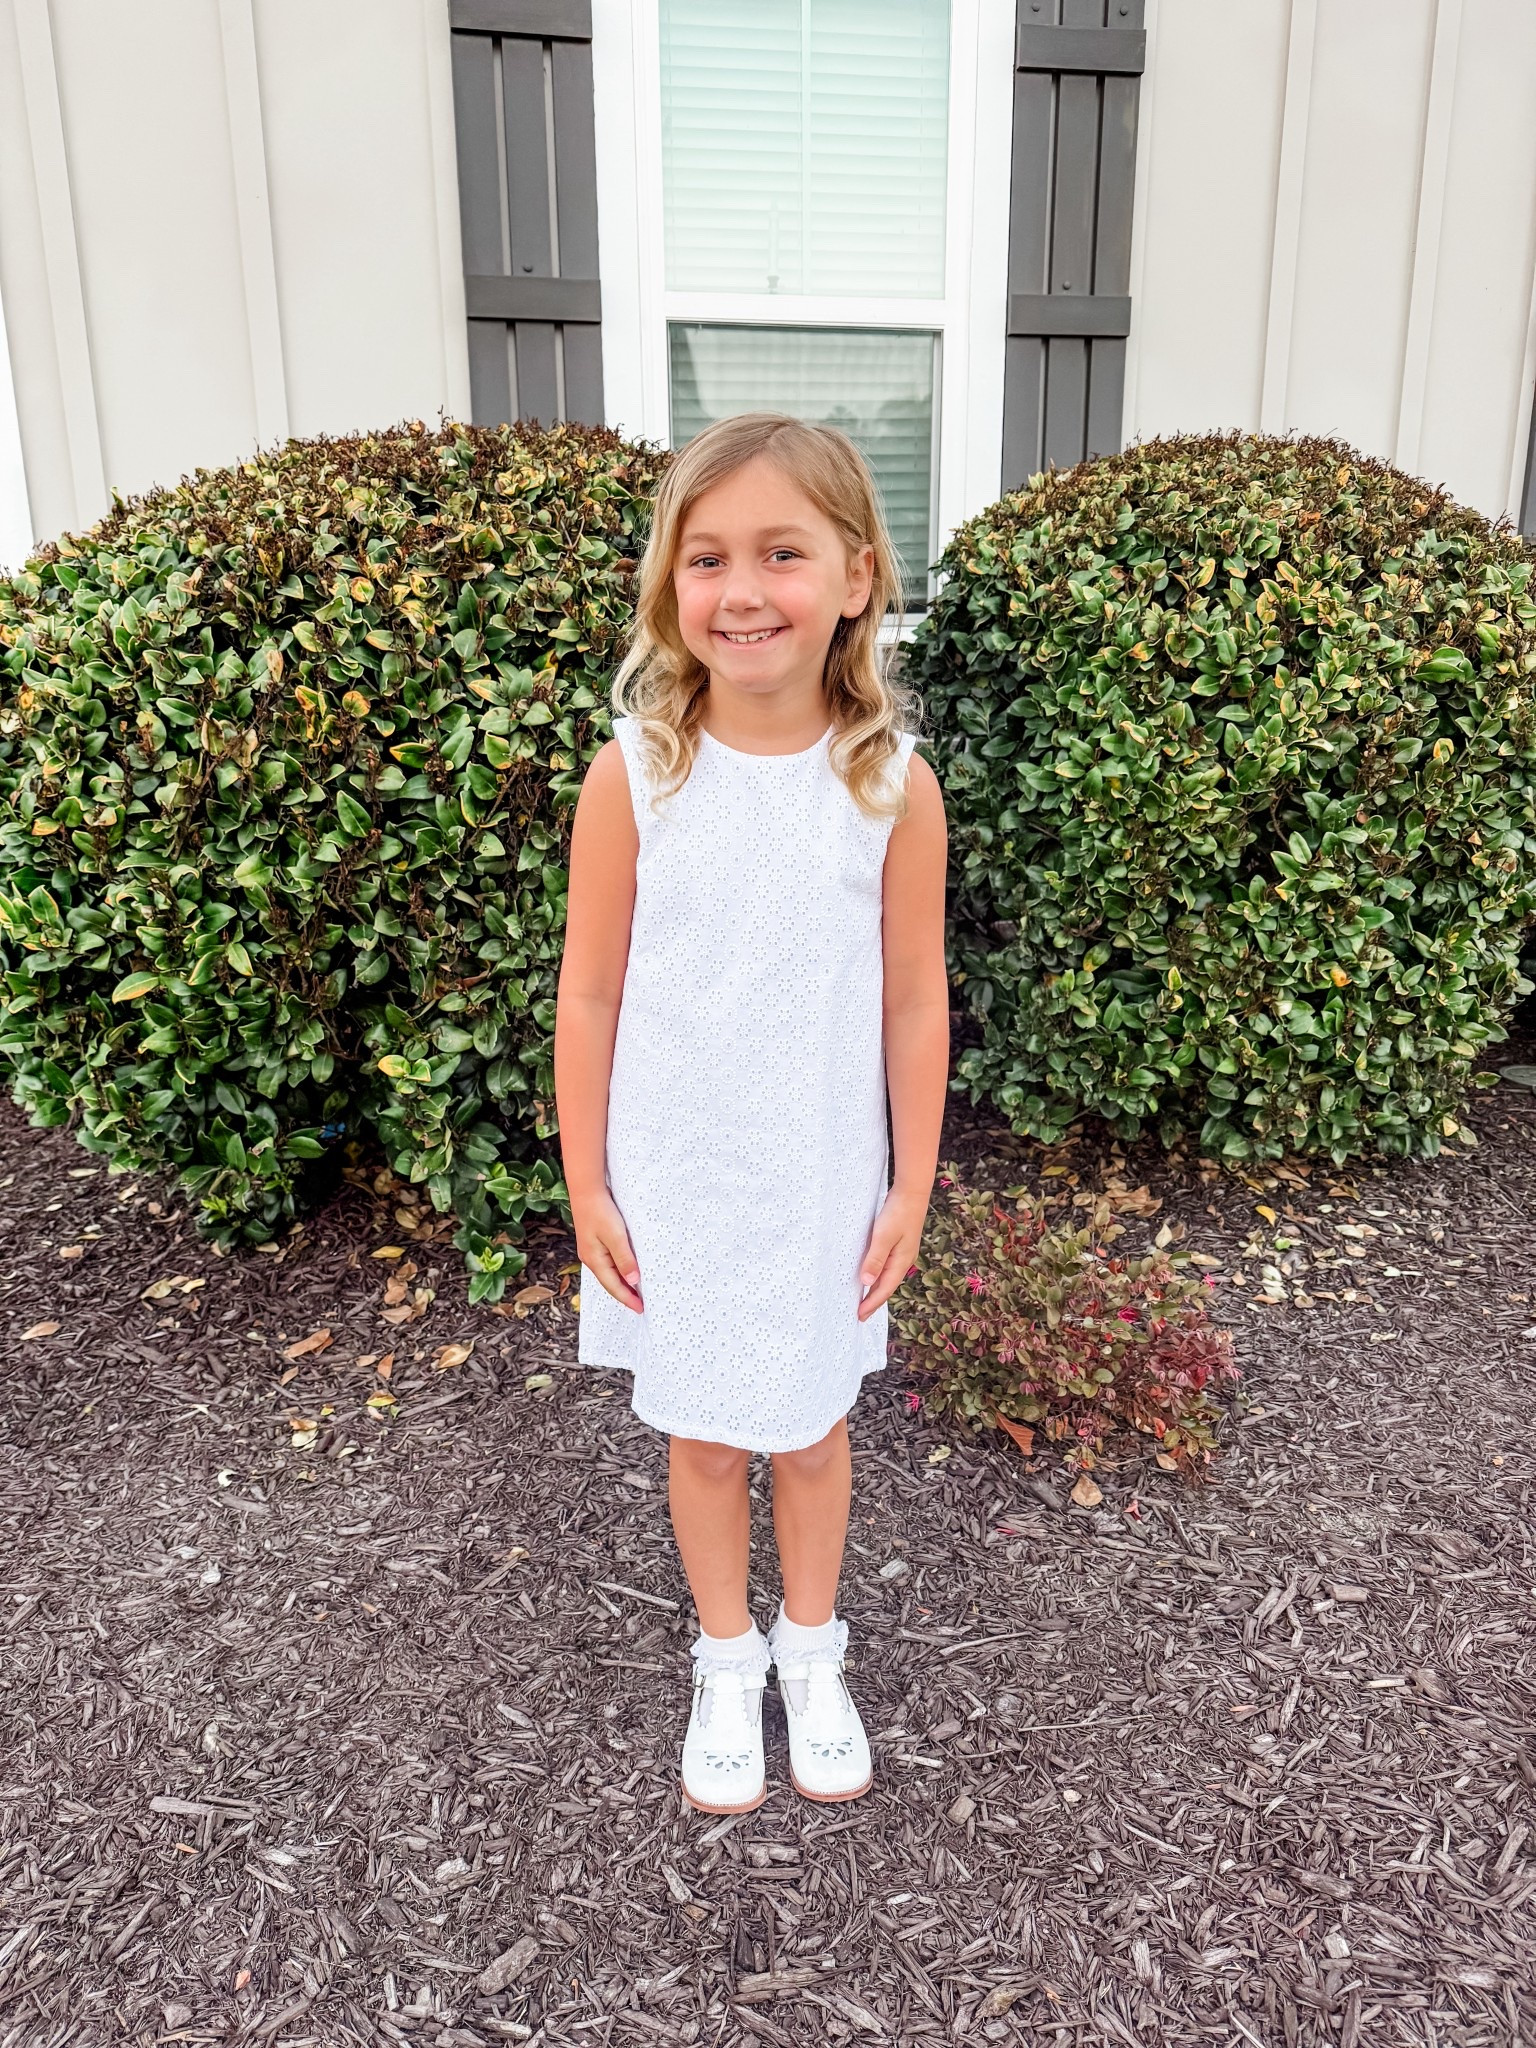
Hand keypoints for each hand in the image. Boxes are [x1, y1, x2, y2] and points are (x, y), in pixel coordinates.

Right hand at [572, 1188, 642, 1313]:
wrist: (587, 1190)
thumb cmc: (601, 1211)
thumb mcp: (616, 1236)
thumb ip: (625, 1259)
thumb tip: (633, 1282)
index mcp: (594, 1260)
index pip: (614, 1286)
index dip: (628, 1299)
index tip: (641, 1309)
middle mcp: (590, 1258)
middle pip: (610, 1283)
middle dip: (625, 1295)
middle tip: (641, 1305)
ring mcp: (591, 1251)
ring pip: (609, 1274)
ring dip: (622, 1284)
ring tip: (636, 1293)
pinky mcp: (594, 1243)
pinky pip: (608, 1264)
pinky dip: (618, 1271)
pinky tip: (626, 1271)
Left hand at [856, 1186, 928, 1321]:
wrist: (912, 1192)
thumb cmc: (898, 1213)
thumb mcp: (884, 1236)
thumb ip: (875, 1259)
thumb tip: (867, 1283)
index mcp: (901, 1262)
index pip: (885, 1289)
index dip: (872, 1303)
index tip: (859, 1316)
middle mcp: (903, 1260)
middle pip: (887, 1286)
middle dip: (874, 1301)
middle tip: (860, 1315)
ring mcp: (902, 1253)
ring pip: (887, 1277)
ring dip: (876, 1289)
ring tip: (864, 1300)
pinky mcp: (898, 1244)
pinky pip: (886, 1266)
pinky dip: (878, 1275)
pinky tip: (871, 1275)